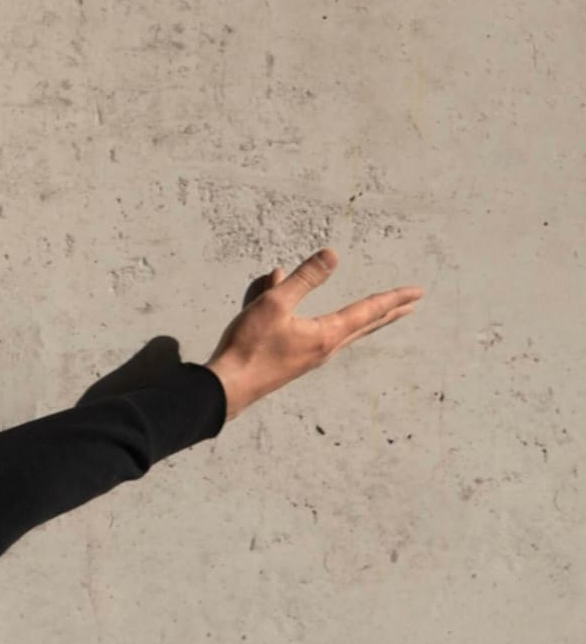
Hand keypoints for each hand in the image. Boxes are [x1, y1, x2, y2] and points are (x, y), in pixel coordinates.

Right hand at [203, 247, 423, 420]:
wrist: (226, 388)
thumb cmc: (249, 347)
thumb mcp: (274, 304)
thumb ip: (303, 279)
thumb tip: (332, 255)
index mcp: (326, 334)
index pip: (368, 310)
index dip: (393, 298)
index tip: (417, 292)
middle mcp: (324, 348)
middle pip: (363, 326)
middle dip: (387, 313)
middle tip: (410, 307)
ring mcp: (309, 357)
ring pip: (341, 332)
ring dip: (360, 320)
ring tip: (372, 313)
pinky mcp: (292, 361)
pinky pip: (314, 333)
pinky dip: (320, 319)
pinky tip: (302, 312)